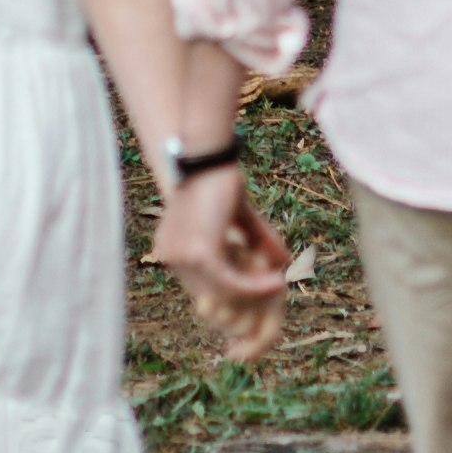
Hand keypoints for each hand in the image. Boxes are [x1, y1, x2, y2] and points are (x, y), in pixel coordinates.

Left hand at [157, 152, 296, 365]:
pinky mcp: (200, 253)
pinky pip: (231, 282)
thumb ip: (254, 240)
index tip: (253, 301)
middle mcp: (170, 256)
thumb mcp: (237, 216)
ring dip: (255, 293)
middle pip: (211, 293)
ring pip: (224, 291)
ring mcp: (182, 256)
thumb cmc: (220, 176)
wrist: (206, 151)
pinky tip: (278, 284)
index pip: (200, 286)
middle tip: (271, 298)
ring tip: (281, 288)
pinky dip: (255, 287)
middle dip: (243, 301)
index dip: (230, 296)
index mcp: (170, 249)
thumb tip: (281, 263)